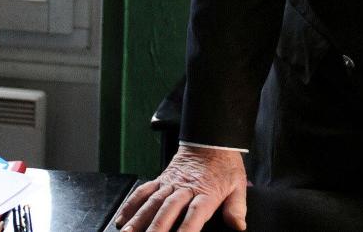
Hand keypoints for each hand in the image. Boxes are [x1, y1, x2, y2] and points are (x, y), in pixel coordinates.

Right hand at [114, 146, 247, 231]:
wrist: (212, 138)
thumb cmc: (225, 165)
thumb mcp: (238, 184)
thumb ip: (237, 207)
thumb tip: (239, 226)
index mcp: (206, 192)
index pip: (195, 214)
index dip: (186, 229)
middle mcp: (186, 188)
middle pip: (168, 210)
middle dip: (156, 228)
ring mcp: (171, 183)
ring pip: (152, 202)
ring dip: (139, 219)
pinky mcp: (162, 179)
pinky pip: (145, 191)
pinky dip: (132, 204)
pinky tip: (123, 219)